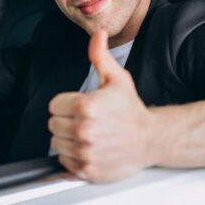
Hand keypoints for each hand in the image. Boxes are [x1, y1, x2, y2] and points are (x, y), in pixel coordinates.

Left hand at [48, 30, 156, 182]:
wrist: (151, 138)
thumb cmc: (132, 109)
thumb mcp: (117, 78)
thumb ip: (100, 56)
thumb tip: (98, 35)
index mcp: (86, 106)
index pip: (53, 106)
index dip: (65, 104)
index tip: (81, 107)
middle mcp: (84, 130)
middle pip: (52, 125)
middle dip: (66, 121)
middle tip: (86, 121)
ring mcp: (86, 152)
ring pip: (56, 144)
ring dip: (68, 140)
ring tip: (88, 134)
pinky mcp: (87, 170)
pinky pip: (64, 162)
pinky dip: (73, 157)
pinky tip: (89, 148)